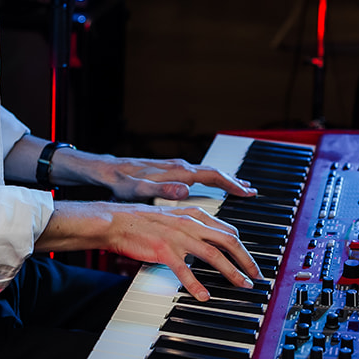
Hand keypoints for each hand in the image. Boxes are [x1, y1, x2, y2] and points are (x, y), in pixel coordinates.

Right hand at [39, 201, 260, 301]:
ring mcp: (177, 237)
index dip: (244, 248)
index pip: (228, 230)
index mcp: (194, 215)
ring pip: (213, 255)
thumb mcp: (174, 218)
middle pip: (228, 241)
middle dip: (246, 260)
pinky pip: (184, 270)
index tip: (251, 262)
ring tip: (241, 285)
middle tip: (256, 276)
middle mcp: (190, 224)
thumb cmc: (143, 222)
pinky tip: (204, 295)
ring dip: (231, 272)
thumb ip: (194, 227)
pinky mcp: (163, 250)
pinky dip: (196, 284)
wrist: (116, 221)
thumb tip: (212, 239)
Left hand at [60, 151, 257, 202]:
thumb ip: (163, 190)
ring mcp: (176, 167)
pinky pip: (198, 174)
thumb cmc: (122, 182)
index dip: (232, 184)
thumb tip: (186, 190)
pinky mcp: (170, 171)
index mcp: (178, 171)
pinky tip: (212, 186)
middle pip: (215, 172)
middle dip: (234, 181)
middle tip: (252, 191)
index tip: (247, 192)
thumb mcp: (140, 190)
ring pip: (207, 172)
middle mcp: (180, 166)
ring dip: (225, 179)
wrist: (107, 171)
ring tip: (239, 187)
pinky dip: (211, 179)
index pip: (213, 176)